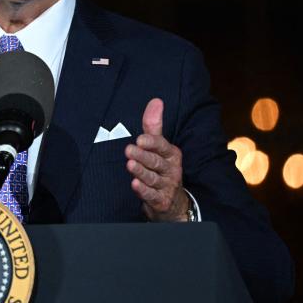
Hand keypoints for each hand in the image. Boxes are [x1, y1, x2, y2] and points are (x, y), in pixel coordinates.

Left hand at [125, 98, 189, 221]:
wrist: (173, 202)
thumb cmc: (162, 168)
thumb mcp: (160, 147)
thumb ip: (154, 125)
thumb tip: (156, 101)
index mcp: (171, 154)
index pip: (162, 146)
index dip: (151, 143)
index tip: (140, 139)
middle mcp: (171, 169)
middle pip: (156, 162)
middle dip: (142, 156)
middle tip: (129, 150)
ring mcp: (167, 186)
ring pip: (152, 178)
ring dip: (141, 171)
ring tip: (130, 165)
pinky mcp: (160, 200)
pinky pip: (151, 195)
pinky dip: (143, 190)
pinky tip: (134, 185)